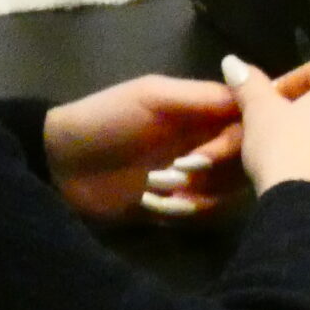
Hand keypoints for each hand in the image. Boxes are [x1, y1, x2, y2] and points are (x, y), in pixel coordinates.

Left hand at [43, 75, 241, 224]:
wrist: (57, 164)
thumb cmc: (105, 119)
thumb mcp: (151, 96)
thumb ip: (202, 96)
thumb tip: (251, 94)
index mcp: (203, 111)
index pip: (249, 121)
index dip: (246, 135)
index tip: (220, 148)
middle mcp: (206, 142)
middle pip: (246, 160)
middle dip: (217, 169)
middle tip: (182, 169)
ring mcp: (193, 177)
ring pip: (230, 191)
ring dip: (202, 194)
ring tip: (162, 189)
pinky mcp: (177, 207)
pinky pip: (206, 215)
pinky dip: (187, 213)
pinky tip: (155, 206)